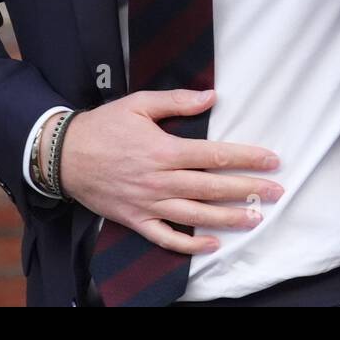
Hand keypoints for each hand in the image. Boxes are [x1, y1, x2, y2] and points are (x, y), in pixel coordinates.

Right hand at [59, 88, 283, 254]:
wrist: (62, 156)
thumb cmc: (103, 126)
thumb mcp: (138, 104)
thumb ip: (177, 101)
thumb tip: (211, 96)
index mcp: (164, 149)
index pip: (215, 155)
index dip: (247, 158)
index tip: (271, 161)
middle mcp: (160, 179)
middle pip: (212, 187)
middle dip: (248, 189)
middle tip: (277, 192)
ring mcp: (148, 203)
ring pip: (196, 214)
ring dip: (228, 218)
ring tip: (256, 218)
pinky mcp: (135, 220)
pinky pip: (166, 237)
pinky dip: (189, 244)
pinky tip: (211, 244)